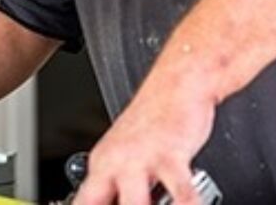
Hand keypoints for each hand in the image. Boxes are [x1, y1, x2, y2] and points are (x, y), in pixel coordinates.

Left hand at [73, 79, 215, 204]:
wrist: (178, 82)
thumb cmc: (157, 118)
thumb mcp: (128, 150)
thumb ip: (122, 183)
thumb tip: (121, 200)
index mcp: (102, 163)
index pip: (83, 202)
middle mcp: (116, 162)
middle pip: (99, 204)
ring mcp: (141, 159)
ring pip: (135, 204)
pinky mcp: (170, 155)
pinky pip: (181, 193)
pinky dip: (188, 204)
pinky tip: (192, 204)